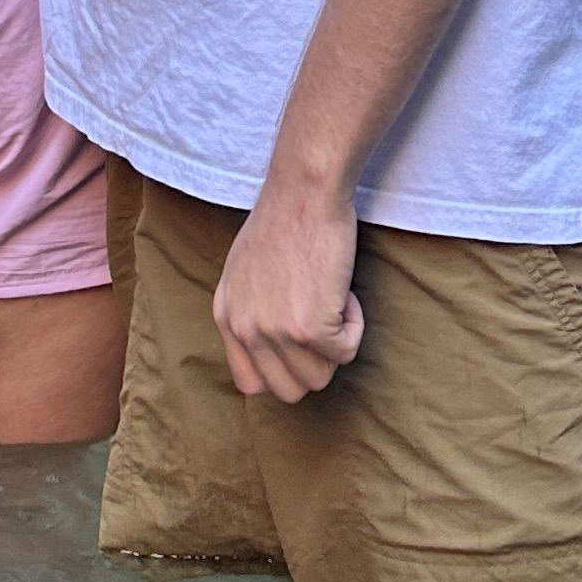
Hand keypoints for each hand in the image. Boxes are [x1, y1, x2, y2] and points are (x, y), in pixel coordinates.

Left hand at [213, 165, 363, 403]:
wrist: (304, 191)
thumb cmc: (283, 221)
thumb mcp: (243, 272)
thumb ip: (249, 313)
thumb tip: (271, 353)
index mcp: (227, 317)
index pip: (251, 384)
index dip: (282, 373)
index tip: (300, 347)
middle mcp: (245, 329)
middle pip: (289, 390)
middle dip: (314, 363)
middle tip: (323, 321)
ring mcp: (275, 331)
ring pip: (319, 378)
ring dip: (335, 344)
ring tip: (332, 300)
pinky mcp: (309, 327)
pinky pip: (346, 353)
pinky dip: (354, 326)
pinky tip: (344, 293)